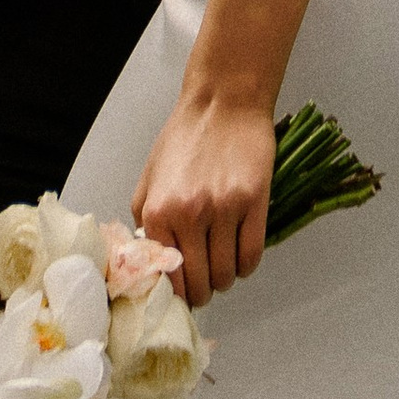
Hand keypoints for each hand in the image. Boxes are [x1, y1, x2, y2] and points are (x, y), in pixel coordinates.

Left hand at [135, 88, 274, 309]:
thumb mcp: (149, 178)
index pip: (166, 278)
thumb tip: (151, 261)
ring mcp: (224, 209)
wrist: (224, 102)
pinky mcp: (254, 201)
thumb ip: (144, 222)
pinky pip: (252, 255)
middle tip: (204, 287)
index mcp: (158, 212)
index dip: (176, 295)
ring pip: (227, 274)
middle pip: (199, 283)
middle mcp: (189, 215)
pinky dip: (246, 267)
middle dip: (202, 293)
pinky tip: (241, 258)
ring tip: (223, 269)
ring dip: (225, 280)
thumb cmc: (185, 137)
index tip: (182, 297)